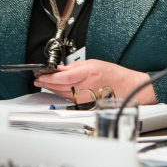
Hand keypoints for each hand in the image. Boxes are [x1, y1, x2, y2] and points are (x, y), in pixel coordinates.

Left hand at [33, 59, 156, 104]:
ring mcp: (86, 97)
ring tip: (44, 83)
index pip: (63, 77)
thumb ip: (76, 66)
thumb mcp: (95, 63)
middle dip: (47, 83)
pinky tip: (57, 90)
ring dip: (52, 89)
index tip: (40, 74)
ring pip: (63, 94)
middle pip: (60, 87)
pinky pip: (70, 99)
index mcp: (88, 73)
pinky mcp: (86, 104)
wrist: (128, 88)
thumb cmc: (115, 75)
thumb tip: (61, 68)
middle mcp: (86, 87)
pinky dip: (62, 93)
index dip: (49, 77)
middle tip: (38, 79)